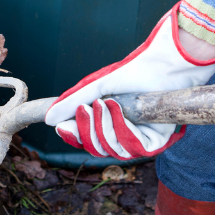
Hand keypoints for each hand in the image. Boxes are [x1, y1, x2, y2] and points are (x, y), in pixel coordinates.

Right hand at [44, 3, 214, 158]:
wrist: (165, 64)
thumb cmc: (135, 71)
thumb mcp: (98, 86)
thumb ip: (73, 102)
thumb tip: (49, 119)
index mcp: (110, 122)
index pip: (87, 140)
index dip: (73, 136)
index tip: (61, 127)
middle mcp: (125, 134)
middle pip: (97, 148)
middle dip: (88, 130)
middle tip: (87, 108)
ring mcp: (140, 139)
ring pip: (113, 150)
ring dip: (105, 127)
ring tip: (106, 103)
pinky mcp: (157, 142)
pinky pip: (133, 147)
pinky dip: (122, 128)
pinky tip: (120, 109)